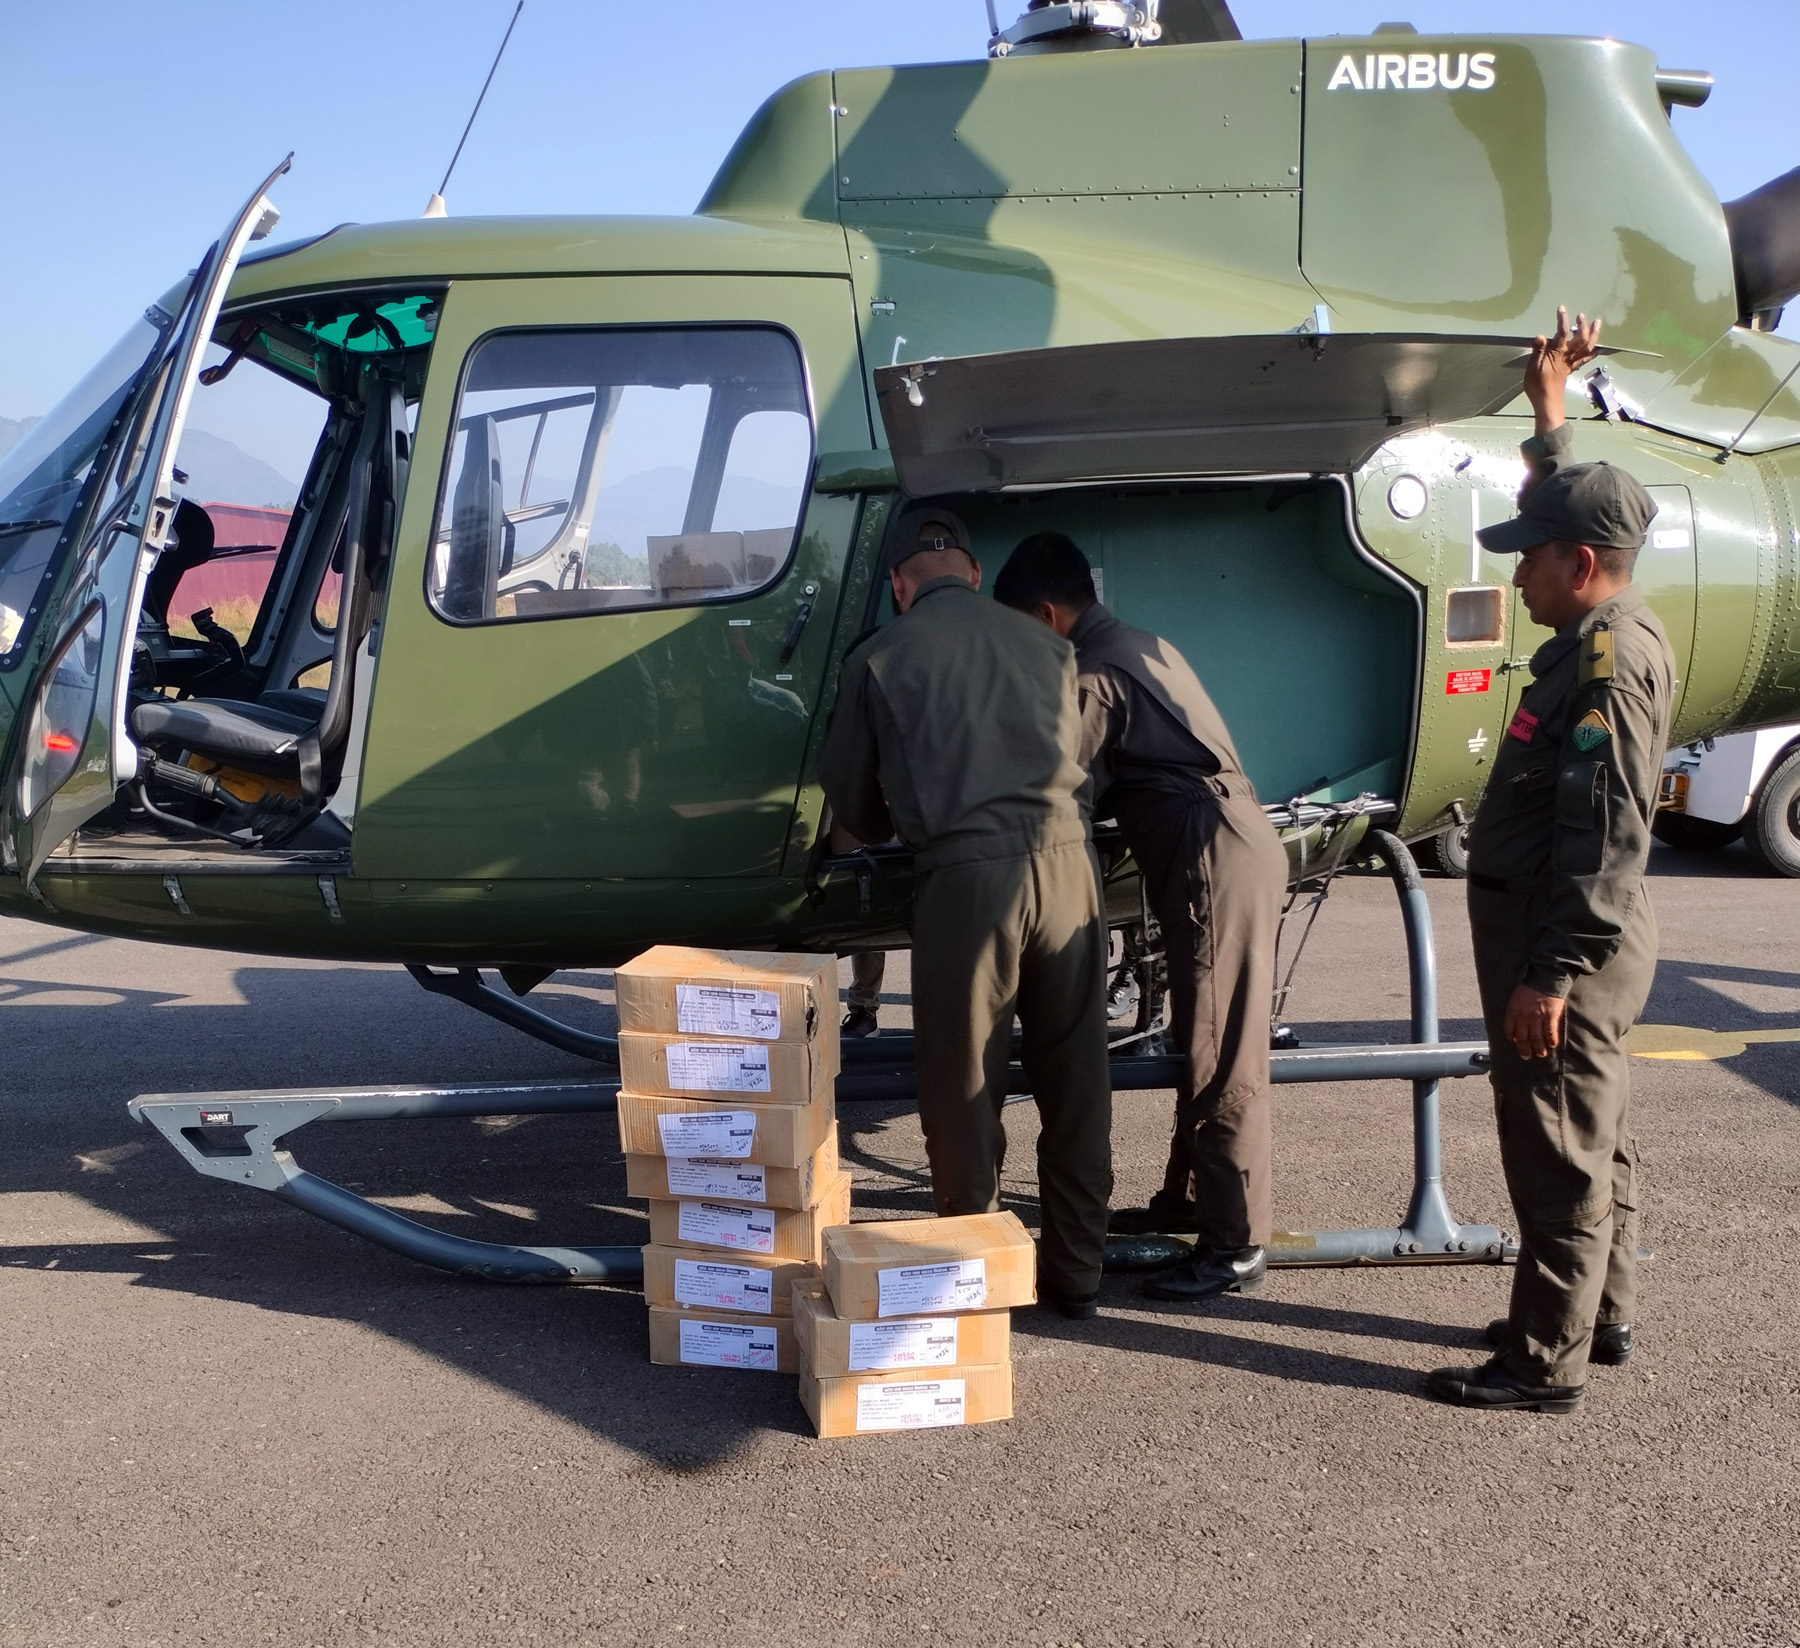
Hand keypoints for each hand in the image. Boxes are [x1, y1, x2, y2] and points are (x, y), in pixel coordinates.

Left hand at [1503, 983, 1565, 1059]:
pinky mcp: (1550, 1017)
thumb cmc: (1530, 985)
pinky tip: (1552, 1045)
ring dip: (1538, 1048)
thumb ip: (1516, 1010)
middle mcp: (1523, 1017)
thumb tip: (1517, 1022)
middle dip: (1524, 1049)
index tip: (1514, 1042)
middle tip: (1526, 1056)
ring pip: (1536, 1039)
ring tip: (1540, 1054)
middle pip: (1522, 1038)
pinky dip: (1551, 1041)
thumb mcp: (1516, 997)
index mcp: (1513, 1011)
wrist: (1545, 978)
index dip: (1511, 1038)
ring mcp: (1537, 1018)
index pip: (1508, 1029)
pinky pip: (1550, 1033)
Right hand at [1524, 306, 1603, 434]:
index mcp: (1556, 354)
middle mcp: (1567, 356)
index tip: (1562, 309)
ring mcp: (1571, 362)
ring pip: (1587, 346)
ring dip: (1593, 334)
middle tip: (1581, 316)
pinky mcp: (1572, 368)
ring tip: (1597, 323)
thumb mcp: (1532, 368)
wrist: (1547, 402)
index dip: (1562, 320)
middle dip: (1582, 326)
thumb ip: (1537, 351)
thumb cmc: (1537, 386)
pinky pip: (1586, 358)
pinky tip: (1598, 346)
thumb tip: (1541, 336)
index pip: (1561, 333)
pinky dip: (1594, 351)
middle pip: (1580, 338)